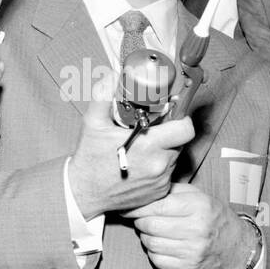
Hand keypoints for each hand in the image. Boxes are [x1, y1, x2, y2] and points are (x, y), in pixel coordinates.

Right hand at [67, 86, 193, 219]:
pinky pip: (168, 173)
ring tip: (144, 146)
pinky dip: (159, 166)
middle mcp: (159, 165)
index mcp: (149, 146)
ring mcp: (160, 181)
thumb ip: (104, 95)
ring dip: (165, 149)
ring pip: (174, 156)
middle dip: (170, 132)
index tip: (171, 113)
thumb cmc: (90, 159)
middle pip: (181, 141)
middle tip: (153, 128)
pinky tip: (142, 163)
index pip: (185, 128)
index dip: (182, 118)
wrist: (84, 193)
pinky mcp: (160, 192)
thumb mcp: (93, 123)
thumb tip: (114, 75)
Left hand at [123, 183, 254, 268]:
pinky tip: (159, 244)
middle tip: (141, 218)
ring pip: (151, 243)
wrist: (235, 245)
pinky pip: (157, 259)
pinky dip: (152, 251)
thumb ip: (172, 190)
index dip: (137, 207)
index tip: (128, 207)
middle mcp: (197, 229)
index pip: (158, 206)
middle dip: (140, 221)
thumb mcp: (198, 196)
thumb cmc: (211, 216)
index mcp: (198, 207)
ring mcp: (193, 250)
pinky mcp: (189, 267)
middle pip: (151, 225)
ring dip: (145, 236)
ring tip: (151, 231)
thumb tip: (144, 190)